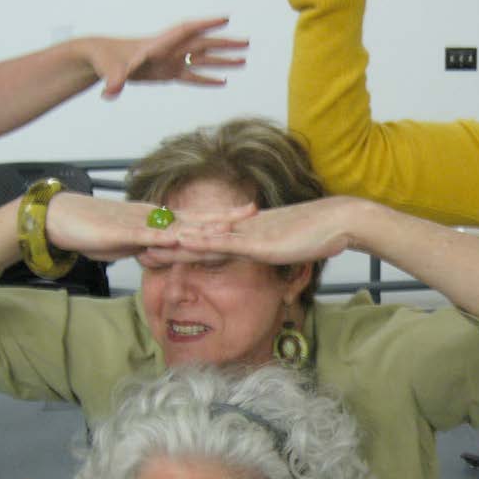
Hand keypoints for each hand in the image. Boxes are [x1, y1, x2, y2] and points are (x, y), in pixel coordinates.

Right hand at [45, 193, 252, 261]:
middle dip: (226, 217)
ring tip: (229, 225)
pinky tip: (182, 238)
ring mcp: (143, 225)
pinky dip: (166, 237)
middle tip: (255, 212)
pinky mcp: (126, 233)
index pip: (198, 221)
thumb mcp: (131, 243)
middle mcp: (156, 219)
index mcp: (159, 222)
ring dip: (203, 226)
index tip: (247, 217)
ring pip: (179, 227)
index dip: (222, 219)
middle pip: (198, 219)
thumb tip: (165, 254)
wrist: (63, 219)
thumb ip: (151, 247)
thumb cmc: (95, 231)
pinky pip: (149, 236)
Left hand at [90, 17, 247, 98]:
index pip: (186, 30)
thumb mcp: (109, 69)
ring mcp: (170, 62)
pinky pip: (192, 77)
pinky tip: (223, 83)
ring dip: (222, 61)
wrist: (99, 59)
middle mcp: (169, 51)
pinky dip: (207, 80)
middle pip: (202, 45)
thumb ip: (113, 79)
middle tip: (247, 42)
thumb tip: (109, 92)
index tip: (226, 19)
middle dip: (225, 43)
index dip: (206, 24)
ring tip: (244, 61)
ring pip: (201, 60)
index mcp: (159, 45)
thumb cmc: (103, 60)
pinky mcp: (168, 74)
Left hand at [158, 197, 359, 266]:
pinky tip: (182, 244)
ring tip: (145, 245)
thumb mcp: (292, 247)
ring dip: (175, 243)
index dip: (183, 240)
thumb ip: (279, 250)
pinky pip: (225, 244)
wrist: (342, 221)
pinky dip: (202, 244)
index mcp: (249, 231)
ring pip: (204, 238)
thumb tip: (273, 256)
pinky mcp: (258, 242)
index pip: (209, 236)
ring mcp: (249, 234)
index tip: (159, 244)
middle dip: (167, 241)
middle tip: (136, 244)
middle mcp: (243, 229)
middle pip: (198, 235)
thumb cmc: (323, 235)